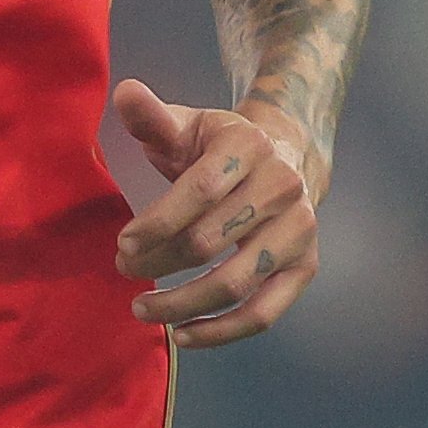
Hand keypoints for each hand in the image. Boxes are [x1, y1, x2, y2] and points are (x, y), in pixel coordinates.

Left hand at [110, 78, 317, 348]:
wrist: (285, 158)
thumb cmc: (219, 147)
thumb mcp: (187, 125)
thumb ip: (152, 117)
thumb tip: (124, 92)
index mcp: (249, 144)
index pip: (199, 189)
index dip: (156, 222)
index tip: (122, 244)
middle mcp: (283, 186)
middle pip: (210, 240)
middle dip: (158, 262)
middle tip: (124, 270)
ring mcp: (299, 229)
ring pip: (235, 282)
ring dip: (182, 304)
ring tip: (142, 310)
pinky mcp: (305, 266)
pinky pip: (264, 312)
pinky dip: (222, 332)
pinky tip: (183, 335)